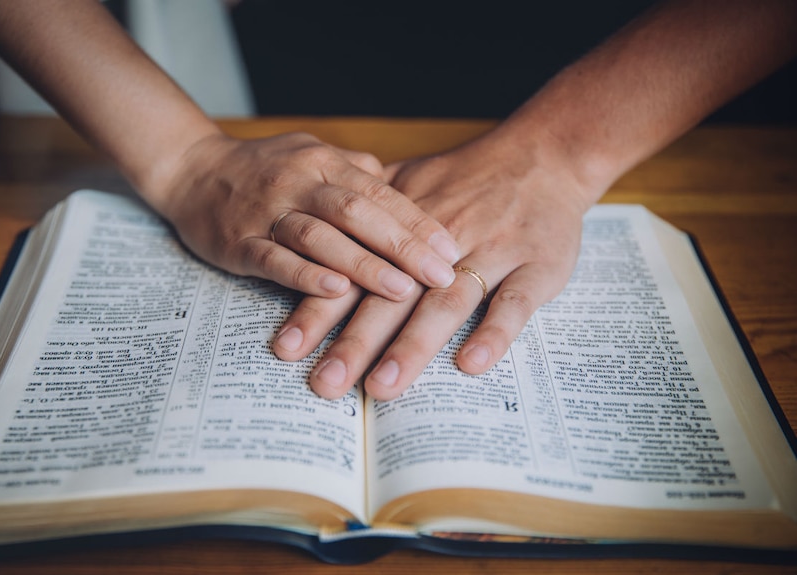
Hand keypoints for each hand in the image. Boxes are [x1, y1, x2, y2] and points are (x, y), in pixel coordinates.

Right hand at [153, 131, 460, 300]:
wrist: (192, 170)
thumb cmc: (264, 169)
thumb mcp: (313, 156)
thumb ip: (357, 173)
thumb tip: (405, 192)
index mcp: (323, 162)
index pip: (380, 191)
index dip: (417, 221)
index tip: (451, 249)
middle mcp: (298, 183)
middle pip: (356, 212)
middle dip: (402, 246)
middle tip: (441, 276)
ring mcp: (267, 212)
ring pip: (319, 237)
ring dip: (362, 264)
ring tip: (401, 290)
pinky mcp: (238, 242)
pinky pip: (274, 259)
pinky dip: (305, 276)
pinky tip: (335, 293)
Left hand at [274, 131, 595, 399]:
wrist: (542, 156)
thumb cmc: (468, 178)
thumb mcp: (411, 182)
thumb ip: (366, 212)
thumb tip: (313, 228)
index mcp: (404, 228)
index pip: (352, 274)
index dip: (318, 310)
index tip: (286, 349)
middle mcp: (440, 245)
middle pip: (391, 297)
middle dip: (355, 342)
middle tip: (324, 385)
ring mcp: (491, 254)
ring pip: (447, 303)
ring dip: (413, 345)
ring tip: (382, 387)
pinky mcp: (537, 266)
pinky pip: (516, 302)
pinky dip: (495, 332)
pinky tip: (471, 365)